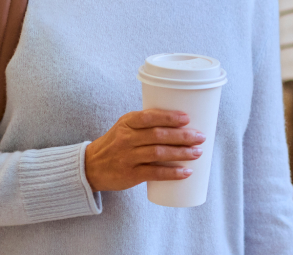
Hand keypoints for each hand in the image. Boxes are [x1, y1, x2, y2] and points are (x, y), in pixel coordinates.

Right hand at [84, 109, 205, 191]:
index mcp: (127, 122)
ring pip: (159, 153)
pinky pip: (154, 173)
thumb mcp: (124, 127)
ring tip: (197, 153)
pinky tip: (185, 172)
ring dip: (181, 153)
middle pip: (158, 135)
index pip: (149, 117)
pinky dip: (172, 173)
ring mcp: (128, 157)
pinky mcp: (130, 175)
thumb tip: (179, 122)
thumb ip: (146, 123)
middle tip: (200, 137)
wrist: (91, 166)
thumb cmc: (115, 143)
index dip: (169, 117)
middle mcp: (126, 138)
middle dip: (182, 136)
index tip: (187, 118)